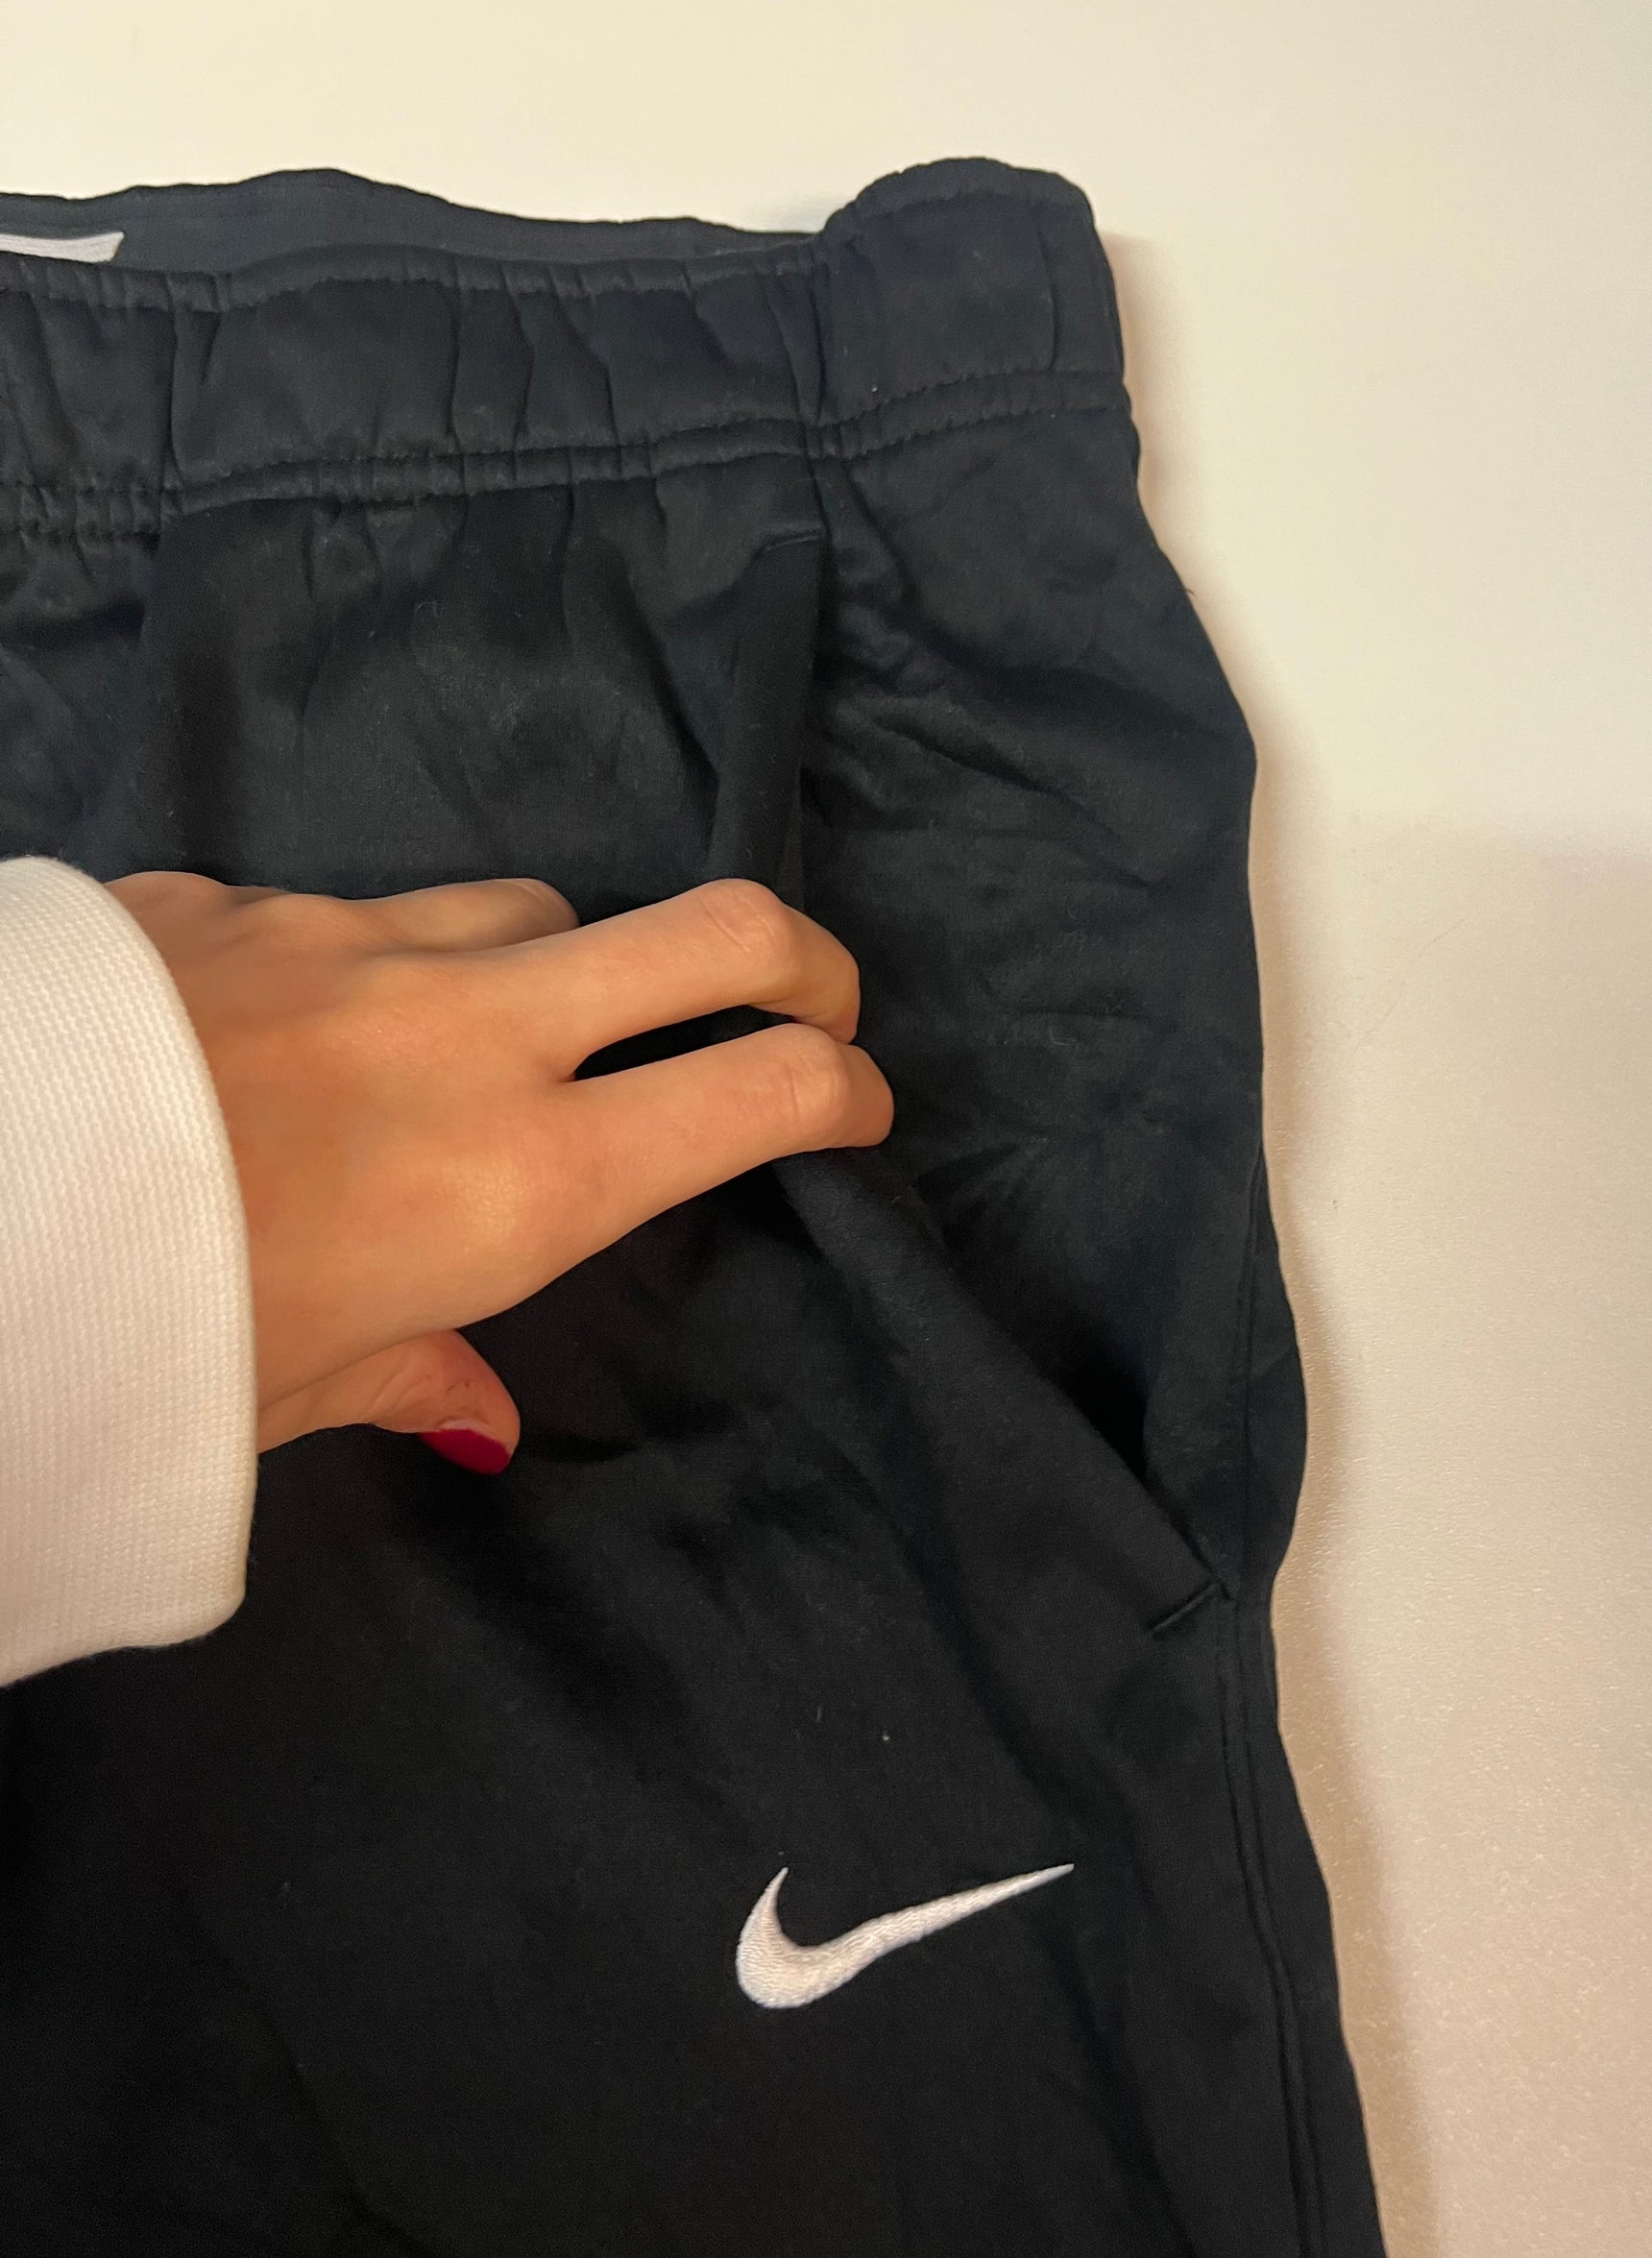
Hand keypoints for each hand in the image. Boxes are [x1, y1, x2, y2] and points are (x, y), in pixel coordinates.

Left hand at [108, 874, 892, 1467]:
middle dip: (800, 958)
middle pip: (715, 929)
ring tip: (510, 1040)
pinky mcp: (235, 900)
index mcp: (517, 1183)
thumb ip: (409, 1378)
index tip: (854, 1106)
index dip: (842, 1088)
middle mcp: (470, 1036)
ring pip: (535, 908)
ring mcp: (353, 943)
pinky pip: (356, 916)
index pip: (760, 1091)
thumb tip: (478, 1419)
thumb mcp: (286, 1395)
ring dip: (564, 967)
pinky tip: (294, 1040)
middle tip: (813, 1002)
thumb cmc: (129, 1344)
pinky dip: (377, 969)